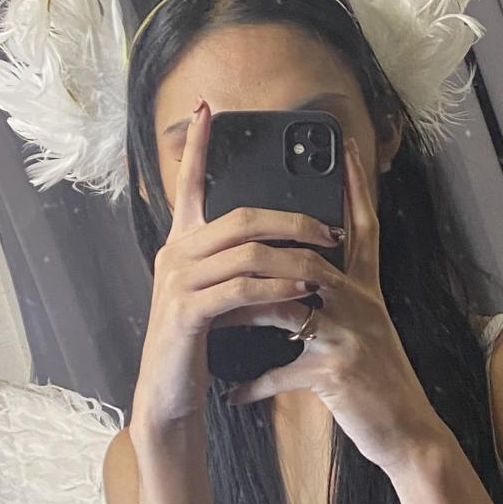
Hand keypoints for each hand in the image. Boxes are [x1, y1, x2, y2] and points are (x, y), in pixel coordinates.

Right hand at [130, 99, 342, 433]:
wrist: (171, 394)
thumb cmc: (200, 341)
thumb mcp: (220, 293)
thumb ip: (238, 262)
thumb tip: (280, 237)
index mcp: (183, 244)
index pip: (189, 185)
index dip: (199, 147)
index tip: (206, 109)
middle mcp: (175, 254)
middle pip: (239, 215)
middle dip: (292, 219)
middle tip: (331, 233)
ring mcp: (177, 281)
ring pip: (246, 250)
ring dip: (294, 258)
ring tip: (326, 268)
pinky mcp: (185, 312)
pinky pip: (239, 288)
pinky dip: (275, 289)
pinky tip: (300, 295)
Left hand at [225, 137, 447, 475]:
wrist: (408, 434)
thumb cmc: (378, 384)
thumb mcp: (362, 335)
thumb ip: (332, 306)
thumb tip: (294, 286)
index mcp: (366, 291)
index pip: (362, 226)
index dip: (354, 185)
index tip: (345, 147)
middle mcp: (361, 304)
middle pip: (315, 255)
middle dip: (279, 237)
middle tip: (239, 217)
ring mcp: (349, 335)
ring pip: (288, 305)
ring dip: (247, 310)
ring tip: (215, 314)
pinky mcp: (335, 371)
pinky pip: (283, 371)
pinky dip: (254, 385)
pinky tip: (232, 394)